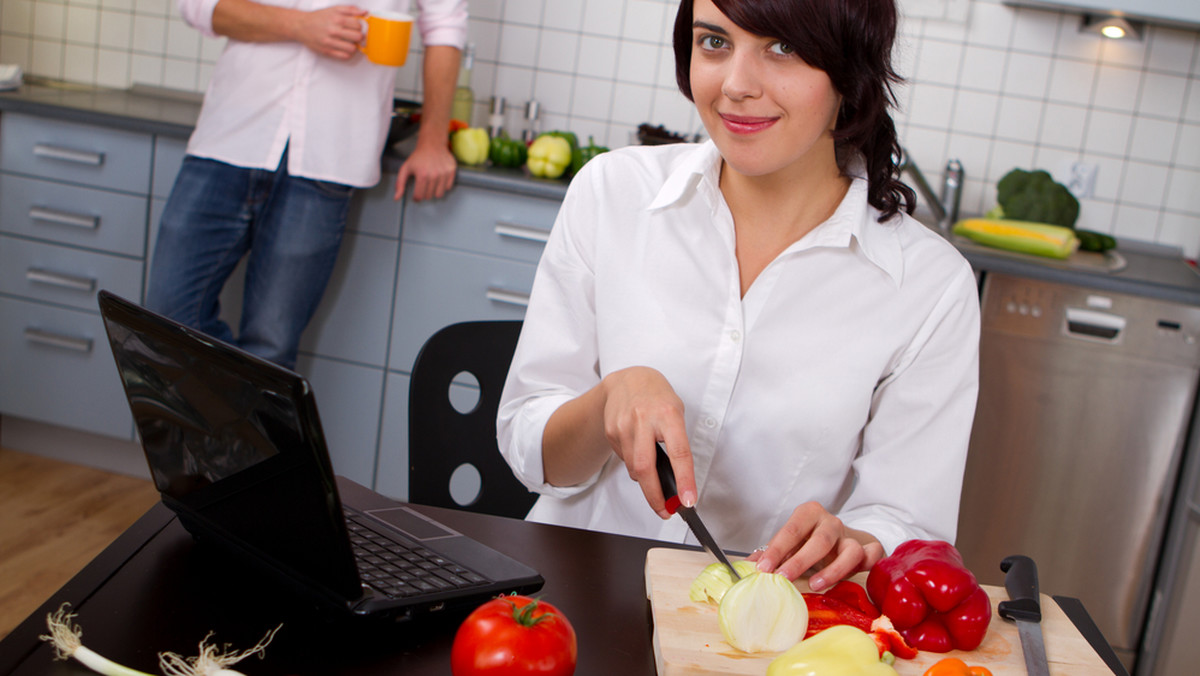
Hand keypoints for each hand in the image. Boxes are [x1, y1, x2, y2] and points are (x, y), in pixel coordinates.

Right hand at [295, 5, 365, 59]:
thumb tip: (365, 13)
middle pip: (358, 37)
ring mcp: (330, 42)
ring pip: (352, 48)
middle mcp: (334, 30)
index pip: (358, 25)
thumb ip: (351, 10)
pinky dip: (347, 53)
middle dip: (359, 37)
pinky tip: (344, 48)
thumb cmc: (320, 17)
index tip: (357, 28)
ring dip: (354, 46)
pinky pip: (344, 56)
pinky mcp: (327, 51)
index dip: (360, 27)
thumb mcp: (334, 9)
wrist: (301, 26)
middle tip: (355, 36)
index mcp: (337, 19)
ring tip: (349, 42)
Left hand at [394, 139, 457, 200]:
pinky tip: (439, 178)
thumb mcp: (405, 168)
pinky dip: (443, 186)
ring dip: (434, 191)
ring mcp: (444, 174)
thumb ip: (400, 184)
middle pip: (429, 196)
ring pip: (439, 194)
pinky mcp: (451, 172)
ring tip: (431, 183)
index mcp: (422, 175)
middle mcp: (434, 175)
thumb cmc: (418, 157)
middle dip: (425, 193)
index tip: (416, 193)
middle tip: (423, 184)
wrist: (432, 144)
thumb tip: (397, 198)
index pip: (419, 196)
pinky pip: (448, 187)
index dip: (416, 197)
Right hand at [599, 366, 695, 518]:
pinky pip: (624, 460)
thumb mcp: (676, 413)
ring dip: (645, 479)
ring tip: (654, 475)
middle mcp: (644, 419)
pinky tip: (638, 450)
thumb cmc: (658, 399)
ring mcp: (624, 425)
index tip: (688, 501)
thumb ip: (676, 442)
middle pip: (646, 468)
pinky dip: (634, 463)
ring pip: (634, 468)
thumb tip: (676, 479)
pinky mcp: (611, 432)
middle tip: (665, 511)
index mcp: (668, 414)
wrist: (628, 379)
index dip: (684, 480)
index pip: (679, 453)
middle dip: (655, 496)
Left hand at [748, 503, 884, 590]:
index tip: (763, 569)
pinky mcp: (869, 549)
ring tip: (815, 585)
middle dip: (800, 561)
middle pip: (819, 541)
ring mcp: (851, 536)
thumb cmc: (810, 540)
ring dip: (833, 570)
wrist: (842, 538)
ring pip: (849, 551)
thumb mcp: (790, 543)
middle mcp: (831, 522)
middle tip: (783, 579)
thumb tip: (748, 566)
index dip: (776, 551)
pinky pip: (872, 557)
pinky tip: (852, 579)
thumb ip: (772, 553)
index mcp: (808, 514)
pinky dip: (866, 566)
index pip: (790, 532)